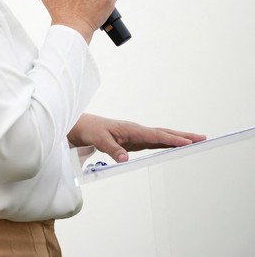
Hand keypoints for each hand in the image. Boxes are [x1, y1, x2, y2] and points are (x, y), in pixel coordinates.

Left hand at [69, 113, 205, 162]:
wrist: (82, 126)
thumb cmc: (90, 130)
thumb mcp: (98, 140)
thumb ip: (112, 149)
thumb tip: (125, 159)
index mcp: (131, 130)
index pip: (155, 135)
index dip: (172, 139)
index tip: (188, 142)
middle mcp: (137, 131)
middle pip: (164, 133)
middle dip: (183, 135)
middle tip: (203, 138)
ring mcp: (137, 135)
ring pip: (162, 136)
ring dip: (178, 138)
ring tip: (196, 141)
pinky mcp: (135, 140)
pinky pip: (155, 141)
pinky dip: (167, 143)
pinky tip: (176, 146)